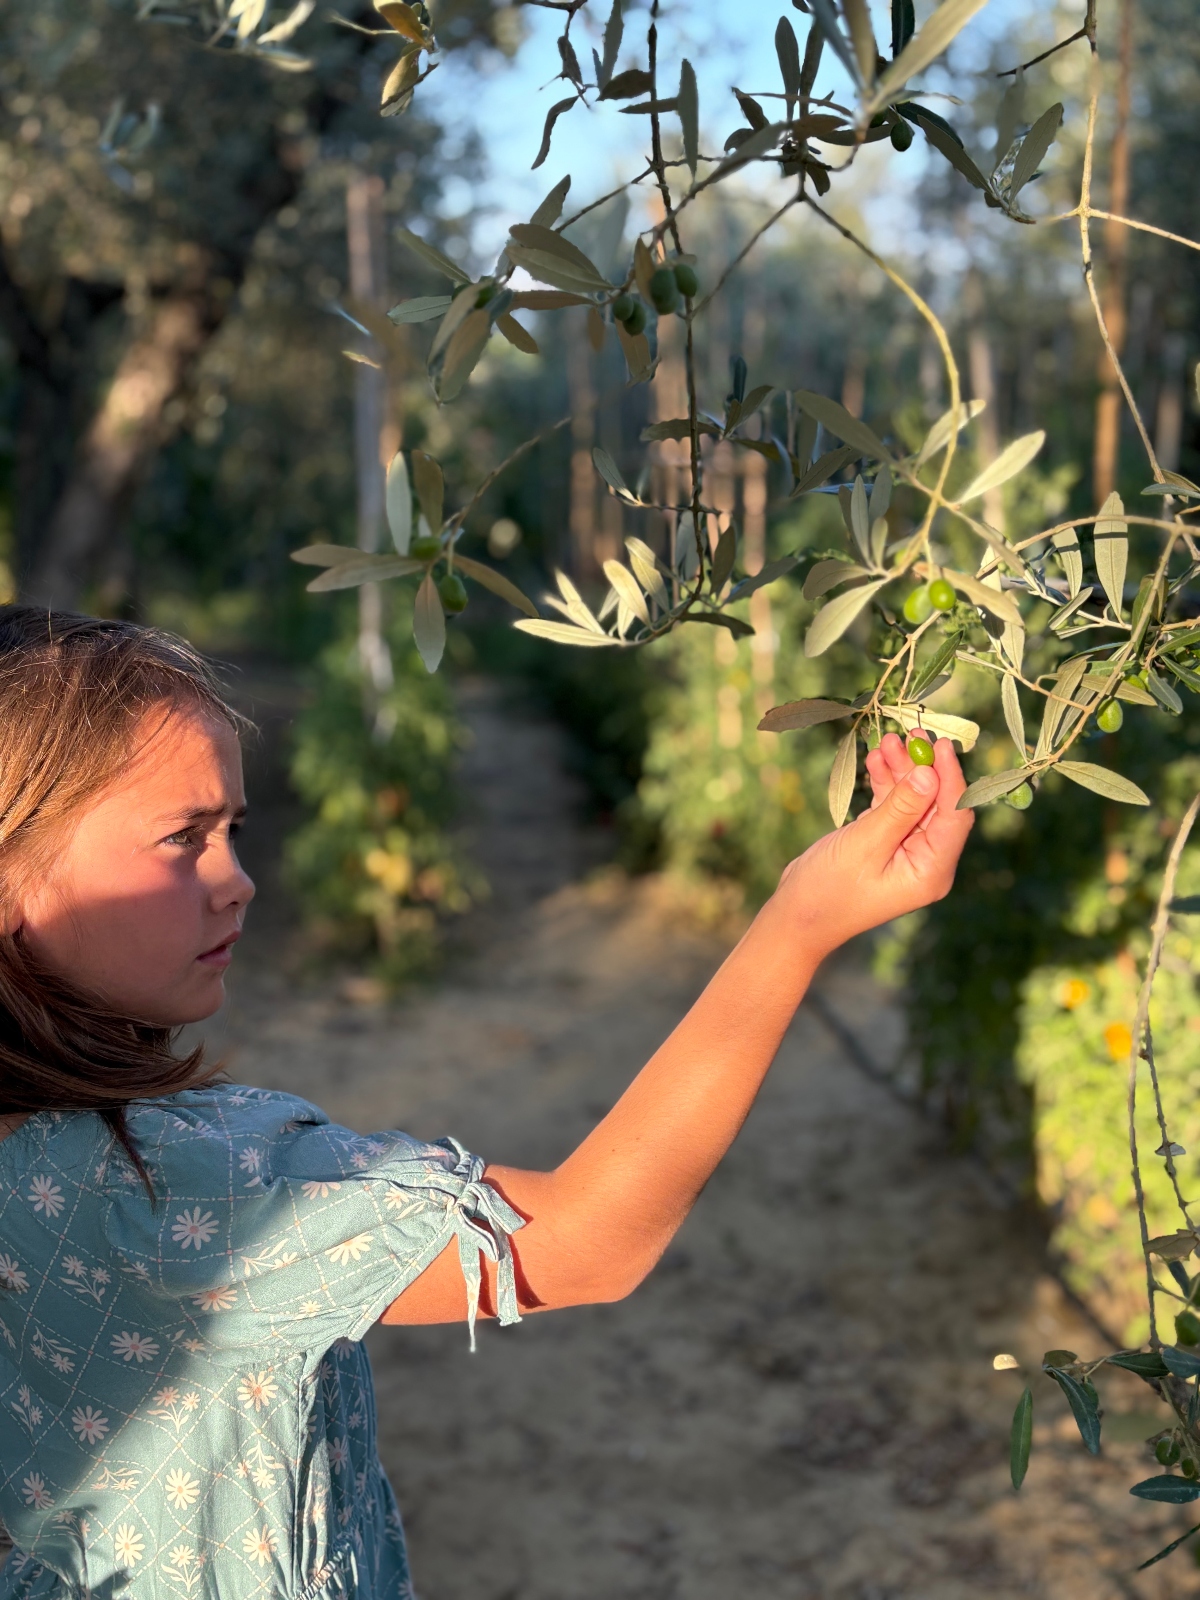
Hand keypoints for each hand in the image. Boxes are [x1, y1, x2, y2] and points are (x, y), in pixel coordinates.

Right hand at [775, 731, 973, 960]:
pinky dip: (886, 784)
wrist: (796, 916)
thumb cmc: (829, 890)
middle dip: (922, 767)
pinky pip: (893, 806)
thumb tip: (929, 773)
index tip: (939, 745)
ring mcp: (905, 851)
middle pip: (936, 804)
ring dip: (902, 771)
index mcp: (931, 870)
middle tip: (911, 734)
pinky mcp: (885, 842)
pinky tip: (875, 761)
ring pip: (914, 800)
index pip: (954, 816)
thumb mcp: (865, 845)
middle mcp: (925, 861)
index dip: (950, 778)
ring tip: (886, 741)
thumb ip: (900, 809)